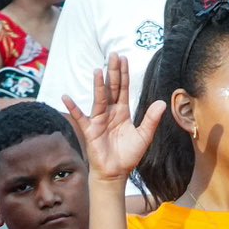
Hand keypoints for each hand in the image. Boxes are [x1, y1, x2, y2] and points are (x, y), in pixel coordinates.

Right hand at [62, 56, 164, 181]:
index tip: (123, 59)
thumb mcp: (144, 136)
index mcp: (122, 112)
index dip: (124, 74)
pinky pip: (80, 117)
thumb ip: (151, 120)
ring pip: (99, 98)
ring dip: (98, 85)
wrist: (116, 173)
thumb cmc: (128, 155)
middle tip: (113, 55)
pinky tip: (66, 98)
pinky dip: (73, 108)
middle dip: (113, 72)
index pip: (123, 88)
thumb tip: (161, 103)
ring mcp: (99, 120)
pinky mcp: (90, 130)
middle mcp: (110, 112)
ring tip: (98, 70)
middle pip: (111, 88)